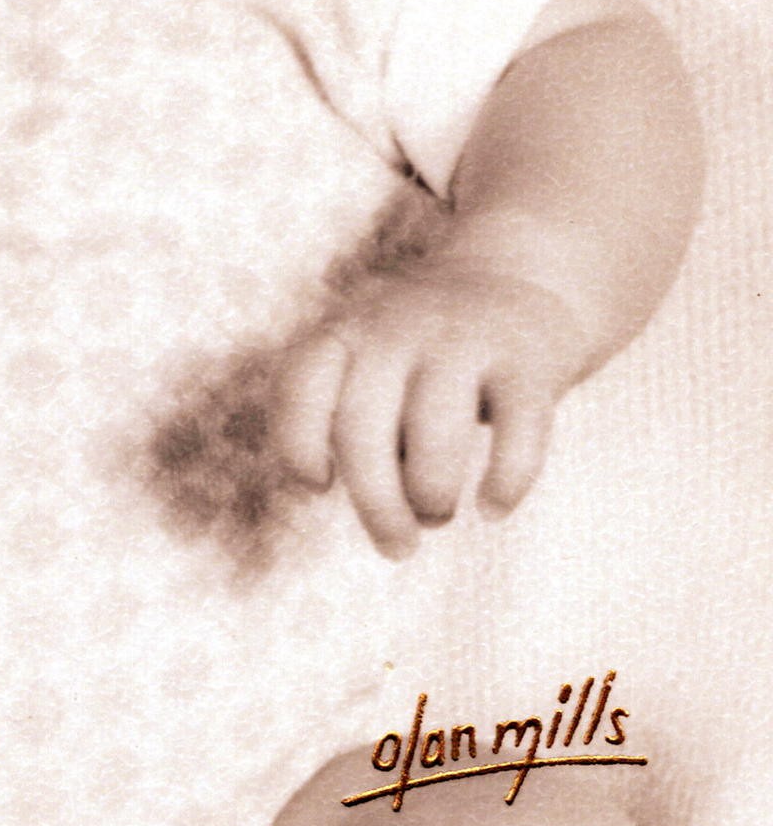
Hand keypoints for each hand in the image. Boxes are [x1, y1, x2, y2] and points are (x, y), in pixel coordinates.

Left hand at [271, 262, 592, 559]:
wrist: (514, 280)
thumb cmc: (422, 353)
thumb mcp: (367, 359)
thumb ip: (349, 417)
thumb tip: (375, 508)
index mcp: (346, 332)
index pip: (299, 388)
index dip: (298, 446)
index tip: (319, 484)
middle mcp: (396, 330)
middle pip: (362, 430)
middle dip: (376, 506)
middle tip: (396, 545)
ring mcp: (462, 341)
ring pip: (435, 436)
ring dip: (431, 497)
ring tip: (436, 513)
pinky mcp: (527, 363)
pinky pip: (518, 434)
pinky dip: (505, 484)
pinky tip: (492, 509)